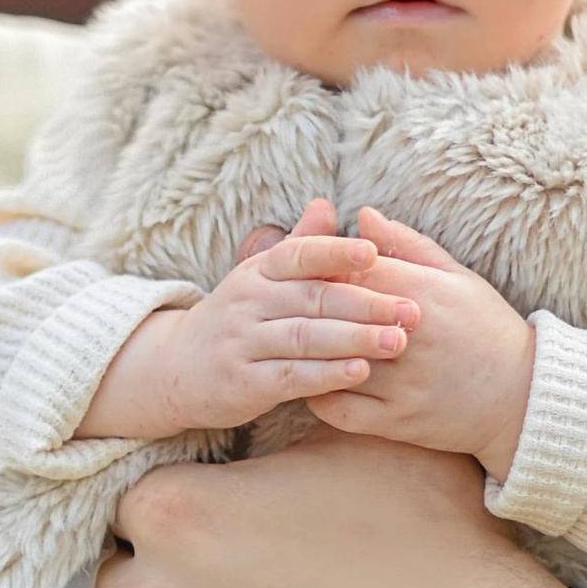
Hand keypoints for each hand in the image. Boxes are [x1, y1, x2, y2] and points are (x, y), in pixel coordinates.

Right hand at [79, 205, 417, 439]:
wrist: (175, 369)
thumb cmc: (237, 320)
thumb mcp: (259, 278)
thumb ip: (298, 246)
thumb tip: (326, 205)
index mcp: (258, 272)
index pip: (298, 255)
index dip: (335, 252)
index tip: (375, 253)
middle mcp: (248, 302)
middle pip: (313, 298)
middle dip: (366, 303)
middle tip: (411, 309)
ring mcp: (243, 343)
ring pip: (305, 337)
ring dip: (355, 339)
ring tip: (398, 342)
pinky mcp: (243, 382)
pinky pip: (290, 376)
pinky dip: (327, 374)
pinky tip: (360, 372)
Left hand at [305, 212, 535, 480]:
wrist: (519, 395)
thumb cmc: (485, 327)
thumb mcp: (456, 277)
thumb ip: (406, 245)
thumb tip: (362, 215)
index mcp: (421, 294)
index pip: (350, 271)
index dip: (321, 268)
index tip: (303, 268)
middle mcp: (408, 338)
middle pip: (334, 316)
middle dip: (306, 308)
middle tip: (284, 304)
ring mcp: (401, 383)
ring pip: (330, 363)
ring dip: (306, 353)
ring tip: (288, 342)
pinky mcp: (397, 422)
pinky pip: (339, 409)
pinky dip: (317, 395)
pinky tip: (309, 381)